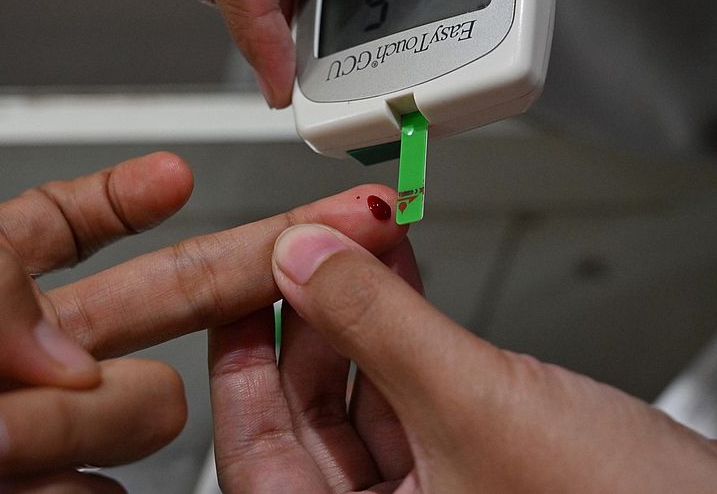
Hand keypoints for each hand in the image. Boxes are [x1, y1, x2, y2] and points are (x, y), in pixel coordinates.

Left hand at [0, 152, 406, 491]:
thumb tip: (72, 352)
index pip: (68, 223)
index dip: (128, 194)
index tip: (175, 173)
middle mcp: (14, 357)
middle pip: (163, 304)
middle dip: (249, 264)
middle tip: (331, 231)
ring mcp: (27, 439)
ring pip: (134, 419)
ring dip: (64, 425)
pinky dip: (60, 487)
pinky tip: (3, 479)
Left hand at [211, 224, 716, 492]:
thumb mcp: (474, 400)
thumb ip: (376, 323)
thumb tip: (301, 258)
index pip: (256, 453)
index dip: (242, 359)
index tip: (240, 285)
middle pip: (307, 420)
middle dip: (313, 319)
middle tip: (313, 245)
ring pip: (362, 402)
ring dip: (362, 317)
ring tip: (362, 245)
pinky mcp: (476, 472)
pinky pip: (414, 398)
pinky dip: (407, 338)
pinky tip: (403, 280)